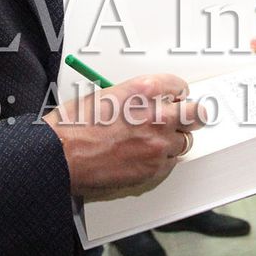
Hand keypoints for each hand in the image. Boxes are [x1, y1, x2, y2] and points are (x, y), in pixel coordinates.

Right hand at [47, 73, 199, 200]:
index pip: (179, 86)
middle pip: (196, 114)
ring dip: (174, 138)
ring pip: (185, 141)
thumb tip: (148, 101)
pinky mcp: (153, 168)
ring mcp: (157, 145)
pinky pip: (171, 162)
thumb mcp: (106, 94)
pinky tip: (146, 154)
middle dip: (191, 114)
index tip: (176, 97)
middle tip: (187, 116)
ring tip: (157, 139)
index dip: (177, 92)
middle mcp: (156, 116)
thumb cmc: (73, 126)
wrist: (60, 156)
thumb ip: (135, 96)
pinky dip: (162, 158)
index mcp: (144, 91)